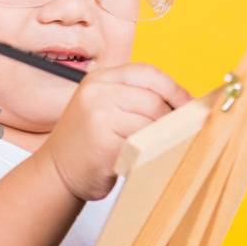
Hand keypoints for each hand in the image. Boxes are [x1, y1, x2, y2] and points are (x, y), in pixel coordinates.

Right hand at [44, 64, 192, 200]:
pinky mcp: (104, 143)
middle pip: (154, 99)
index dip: (174, 89)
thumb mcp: (104, 106)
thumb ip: (134, 97)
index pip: (148, 73)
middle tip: (179, 133)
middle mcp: (96, 93)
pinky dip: (151, 153)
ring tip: (157, 147)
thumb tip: (185, 102)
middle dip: (172, 118)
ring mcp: (98, 117)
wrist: (56, 171)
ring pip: (151, 123)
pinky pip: (143, 144)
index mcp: (99, 79)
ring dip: (162, 137)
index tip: (190, 106)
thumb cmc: (88, 142)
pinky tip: (143, 158)